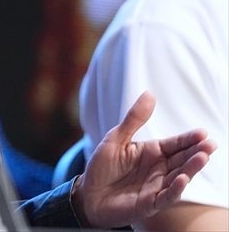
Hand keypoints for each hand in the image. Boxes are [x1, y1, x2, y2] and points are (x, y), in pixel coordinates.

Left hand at [74, 91, 216, 228]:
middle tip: (210, 145)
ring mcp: (156, 187)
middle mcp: (159, 169)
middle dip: (197, 152)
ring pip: (179, 177)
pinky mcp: (150, 203)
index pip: (175, 144)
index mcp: (152, 152)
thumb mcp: (116, 138)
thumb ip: (134, 119)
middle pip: (182, 160)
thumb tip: (150, 93)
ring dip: (191, 169)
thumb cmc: (102, 166)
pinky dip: (175, 189)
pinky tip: (183, 179)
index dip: (189, 139)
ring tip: (202, 157)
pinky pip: (166, 197)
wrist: (88, 194)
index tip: (203, 133)